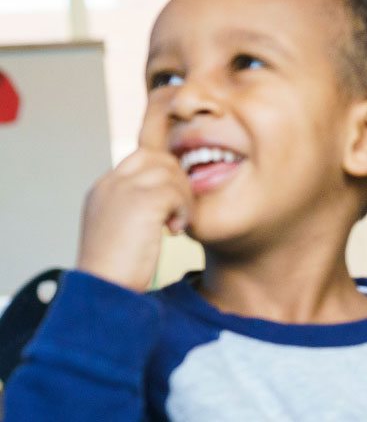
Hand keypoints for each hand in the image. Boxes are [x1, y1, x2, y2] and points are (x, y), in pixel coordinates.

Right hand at [74, 112, 188, 290]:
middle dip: (178, 181)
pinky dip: (184, 210)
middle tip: (177, 212)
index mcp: (103, 188)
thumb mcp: (122, 230)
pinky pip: (176, 192)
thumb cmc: (117, 269)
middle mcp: (110, 183)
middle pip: (158, 157)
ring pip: (170, 172)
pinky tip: (175, 231)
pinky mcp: (140, 201)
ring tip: (176, 224)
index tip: (171, 204)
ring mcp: (123, 189)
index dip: (166, 175)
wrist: (104, 288)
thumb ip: (136, 208)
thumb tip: (167, 199)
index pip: (141, 158)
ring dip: (183, 197)